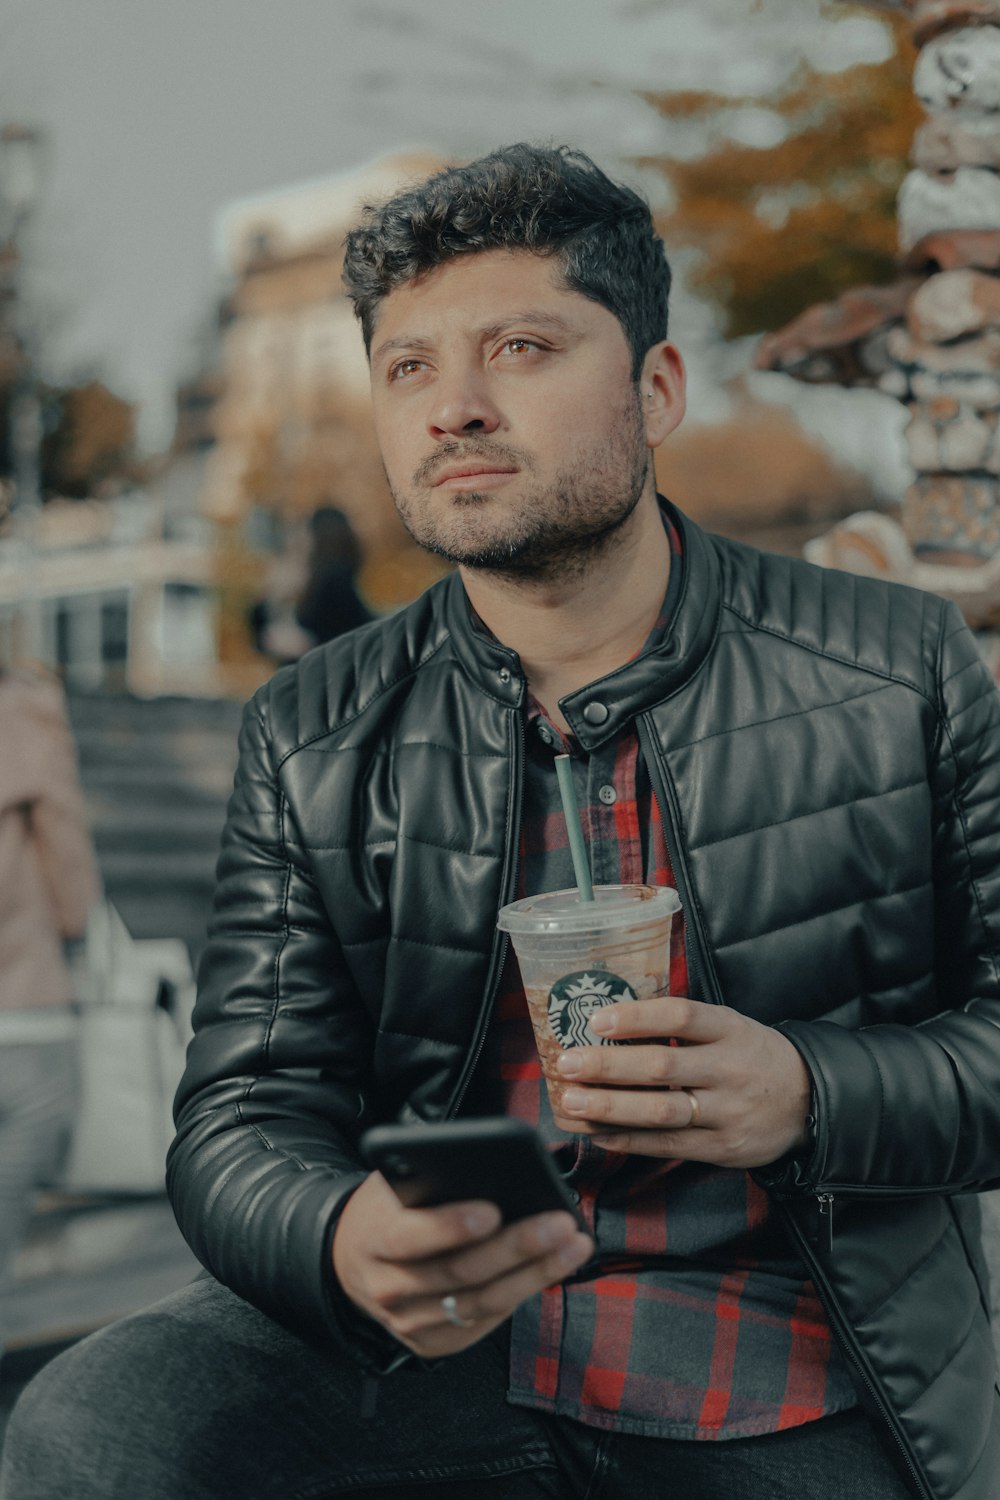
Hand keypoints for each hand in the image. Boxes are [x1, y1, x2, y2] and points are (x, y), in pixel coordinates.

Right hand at [332, 1170, 593, 1356]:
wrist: (351, 1261)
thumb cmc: (388, 1209)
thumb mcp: (393, 1184)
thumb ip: (429, 1177)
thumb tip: (491, 1166)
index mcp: (373, 1239)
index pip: (411, 1236)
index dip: (451, 1226)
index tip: (493, 1209)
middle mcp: (387, 1288)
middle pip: (460, 1273)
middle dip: (517, 1247)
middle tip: (561, 1222)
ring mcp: (409, 1323)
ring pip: (481, 1303)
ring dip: (535, 1274)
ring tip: (574, 1245)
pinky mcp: (431, 1343)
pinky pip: (485, 1323)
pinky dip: (521, 1294)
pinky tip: (552, 1270)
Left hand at [554, 996, 811, 1167]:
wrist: (810, 1102)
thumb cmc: (752, 1056)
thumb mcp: (731, 1027)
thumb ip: (684, 1025)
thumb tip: (612, 1019)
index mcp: (730, 1029)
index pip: (681, 1017)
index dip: (637, 1017)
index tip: (597, 1018)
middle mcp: (728, 1069)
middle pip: (662, 1067)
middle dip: (608, 1067)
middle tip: (567, 1064)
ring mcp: (726, 1112)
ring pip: (660, 1112)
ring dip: (610, 1108)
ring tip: (571, 1102)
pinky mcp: (721, 1148)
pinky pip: (667, 1146)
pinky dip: (627, 1140)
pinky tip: (595, 1133)